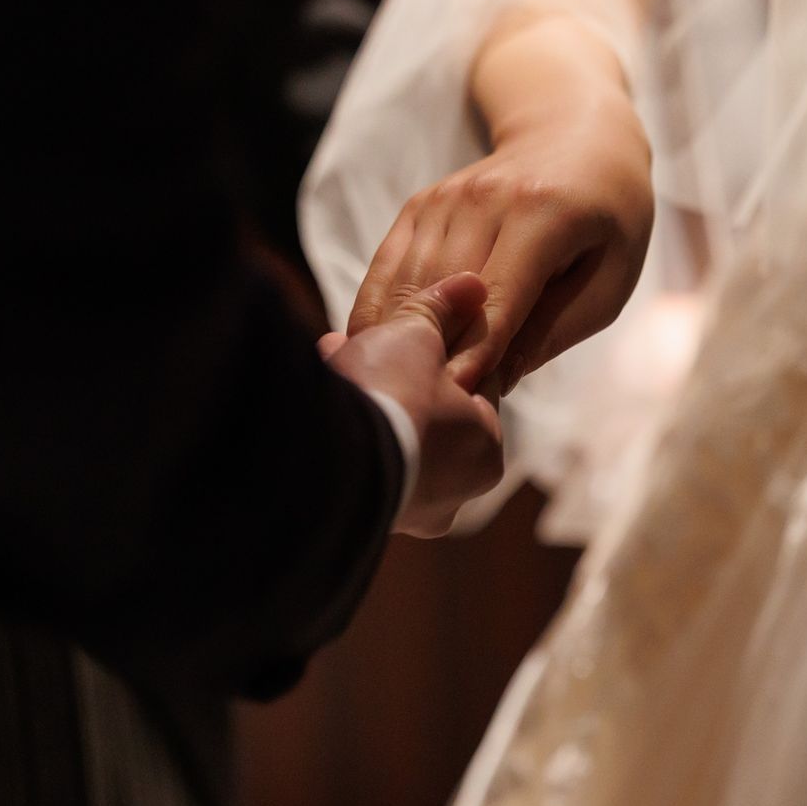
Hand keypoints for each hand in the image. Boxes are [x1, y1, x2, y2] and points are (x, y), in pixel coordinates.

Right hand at [322, 272, 503, 537]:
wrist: (329, 460)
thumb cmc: (392, 397)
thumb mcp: (417, 336)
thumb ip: (441, 308)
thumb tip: (472, 283)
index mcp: (485, 452)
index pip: (471, 392)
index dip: (440, 353)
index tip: (413, 331)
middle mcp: (452, 495)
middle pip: (426, 421)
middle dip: (396, 381)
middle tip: (365, 348)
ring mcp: (406, 515)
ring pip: (390, 445)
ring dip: (368, 406)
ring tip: (335, 362)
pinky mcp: (360, 521)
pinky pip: (358, 463)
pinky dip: (345, 432)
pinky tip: (321, 398)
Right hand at [348, 14, 653, 396]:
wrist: (575, 135)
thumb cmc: (608, 219)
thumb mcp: (608, 279)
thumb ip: (553, 328)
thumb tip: (494, 380)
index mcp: (546, 212)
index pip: (498, 299)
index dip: (474, 358)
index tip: (453, 407)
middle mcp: (486, 198)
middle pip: (441, 296)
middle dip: (430, 358)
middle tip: (418, 418)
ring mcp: (444, 198)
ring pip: (406, 285)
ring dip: (395, 342)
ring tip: (388, 396)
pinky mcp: (419, 205)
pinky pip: (387, 267)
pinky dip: (376, 312)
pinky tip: (369, 354)